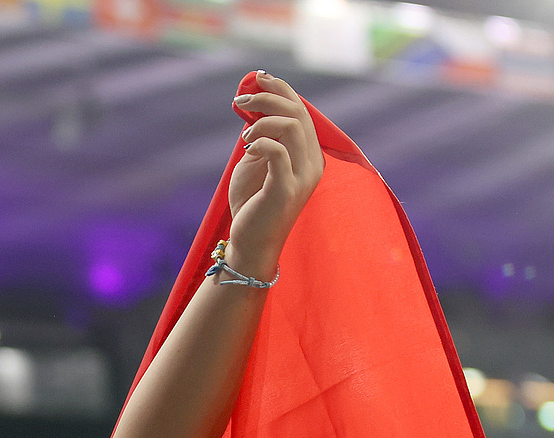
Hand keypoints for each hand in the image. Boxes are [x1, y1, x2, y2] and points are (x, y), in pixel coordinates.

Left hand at [226, 73, 324, 279]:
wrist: (250, 242)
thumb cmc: (251, 203)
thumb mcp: (255, 162)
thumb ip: (261, 136)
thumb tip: (256, 105)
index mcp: (309, 155)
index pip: (301, 111)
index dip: (282, 89)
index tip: (257, 79)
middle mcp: (312, 164)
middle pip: (298, 113)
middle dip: (268, 98)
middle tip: (241, 101)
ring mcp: (302, 177)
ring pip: (292, 127)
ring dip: (263, 121)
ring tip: (244, 136)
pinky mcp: (286, 190)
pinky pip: (278, 152)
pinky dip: (261, 141)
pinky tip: (247, 147)